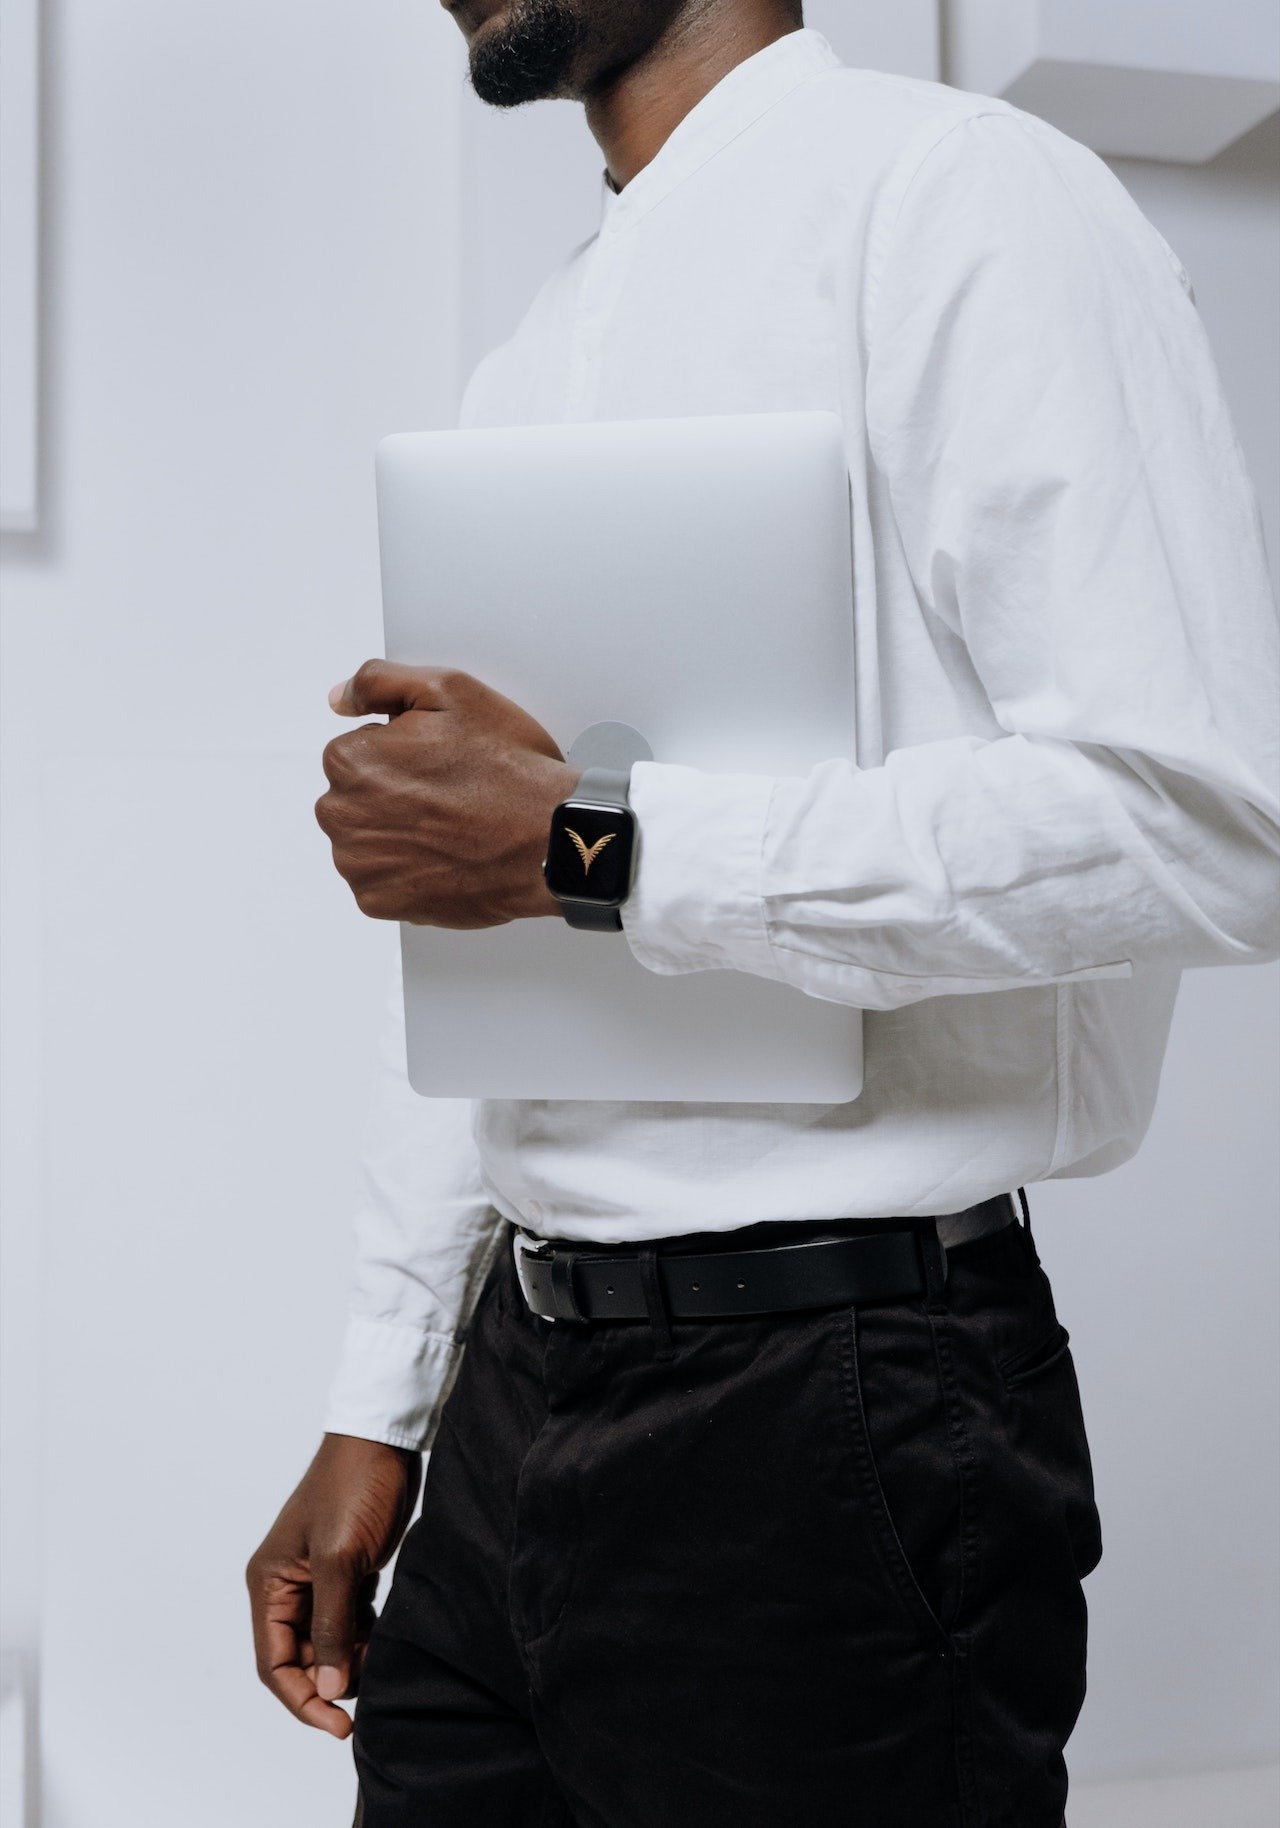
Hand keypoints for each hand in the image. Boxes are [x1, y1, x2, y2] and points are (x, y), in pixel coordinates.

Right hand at [246, 1433, 420, 1739]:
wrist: (385, 1442)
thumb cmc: (354, 1488)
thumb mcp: (341, 1560)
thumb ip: (334, 1626)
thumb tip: (332, 1687)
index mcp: (270, 1584)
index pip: (274, 1664)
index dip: (303, 1700)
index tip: (340, 1725)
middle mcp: (287, 1587)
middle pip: (302, 1659)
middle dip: (332, 1681)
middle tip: (371, 1688)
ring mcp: (319, 1580)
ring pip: (329, 1644)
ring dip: (353, 1660)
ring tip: (382, 1658)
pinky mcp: (348, 1572)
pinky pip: (351, 1623)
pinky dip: (366, 1637)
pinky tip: (386, 1636)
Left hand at [315, 661, 580, 926]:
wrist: (550, 841)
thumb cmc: (508, 770)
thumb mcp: (449, 690)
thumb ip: (378, 683)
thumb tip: (340, 698)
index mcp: (349, 760)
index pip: (358, 749)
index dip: (403, 751)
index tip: (438, 760)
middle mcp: (341, 815)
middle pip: (356, 797)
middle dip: (394, 793)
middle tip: (450, 794)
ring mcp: (359, 864)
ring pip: (367, 840)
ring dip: (399, 833)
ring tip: (451, 827)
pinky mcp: (380, 901)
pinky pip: (381, 881)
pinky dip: (408, 872)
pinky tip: (445, 857)